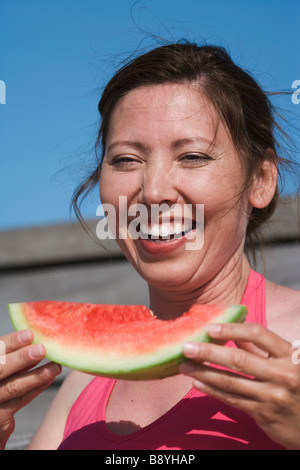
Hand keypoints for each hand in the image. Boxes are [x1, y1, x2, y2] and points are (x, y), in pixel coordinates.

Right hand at [0, 330, 60, 448]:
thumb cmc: (1, 381)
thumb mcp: (3, 365)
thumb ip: (11, 355)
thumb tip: (34, 338)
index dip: (10, 343)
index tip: (29, 334)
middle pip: (1, 369)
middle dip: (21, 359)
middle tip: (41, 349)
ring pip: (13, 387)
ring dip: (36, 375)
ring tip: (54, 366)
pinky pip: (20, 401)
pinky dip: (36, 388)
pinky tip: (50, 378)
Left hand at [179, 322, 299, 449]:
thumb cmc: (299, 384)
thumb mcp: (288, 362)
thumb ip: (262, 347)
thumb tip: (234, 328)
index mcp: (290, 355)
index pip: (258, 334)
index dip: (232, 328)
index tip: (210, 327)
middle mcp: (282, 375)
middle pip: (238, 359)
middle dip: (208, 352)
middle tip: (186, 347)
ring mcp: (272, 396)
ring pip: (231, 381)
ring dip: (204, 372)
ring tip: (184, 366)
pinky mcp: (263, 414)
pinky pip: (232, 399)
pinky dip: (212, 390)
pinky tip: (198, 383)